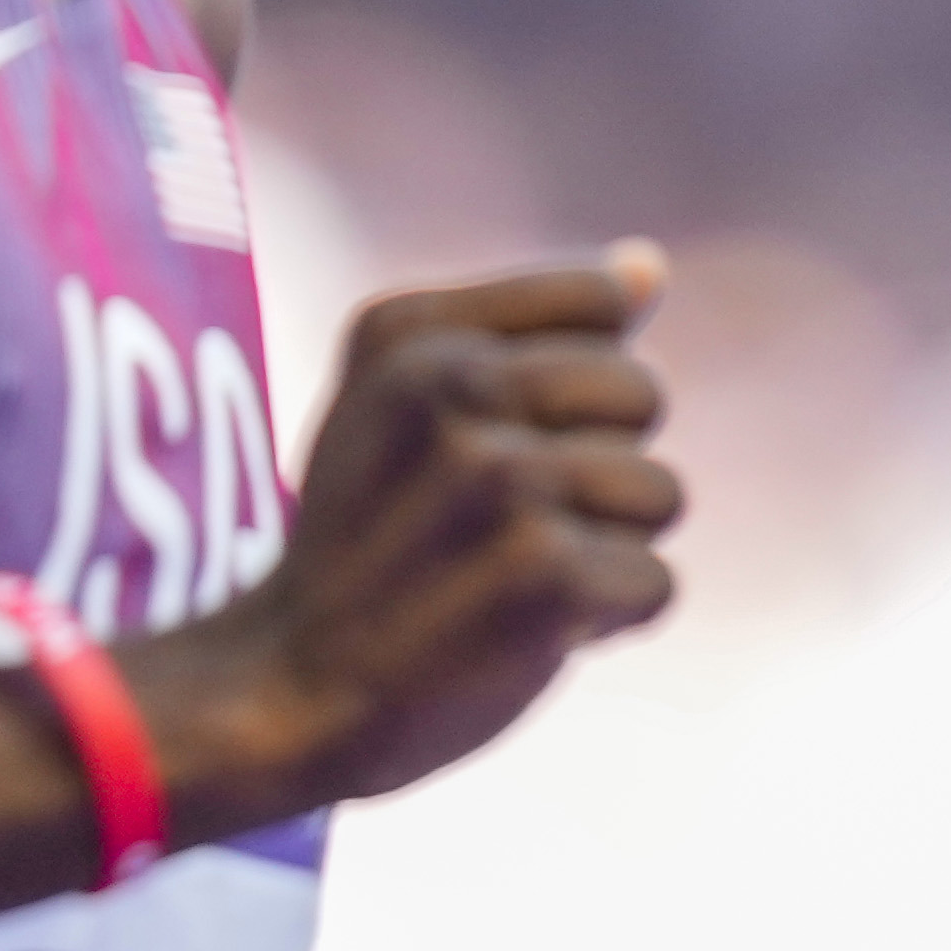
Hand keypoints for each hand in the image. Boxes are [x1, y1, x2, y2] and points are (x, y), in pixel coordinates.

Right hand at [167, 248, 678, 827]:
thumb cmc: (365, 538)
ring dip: (603, 550)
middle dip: (597, 465)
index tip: (494, 435)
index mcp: (411, 331)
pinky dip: (605, 621)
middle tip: (497, 521)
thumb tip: (649, 264)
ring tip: (508, 574)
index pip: (597, 301)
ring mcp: (498, 480)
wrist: (291, 686)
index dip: (574, 380)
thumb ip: (527, 327)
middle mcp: (450, 387)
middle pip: (641, 395)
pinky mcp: (545, 573)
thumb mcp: (402, 401)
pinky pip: (656, 583)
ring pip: (659, 492)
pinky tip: (523, 628)